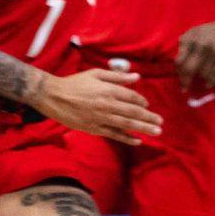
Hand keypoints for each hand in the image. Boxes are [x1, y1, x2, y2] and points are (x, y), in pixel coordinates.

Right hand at [38, 67, 160, 142]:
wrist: (53, 96)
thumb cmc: (75, 83)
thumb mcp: (96, 74)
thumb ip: (117, 76)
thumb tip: (137, 76)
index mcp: (108, 90)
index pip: (132, 97)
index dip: (142, 101)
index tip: (147, 105)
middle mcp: (107, 105)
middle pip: (133, 112)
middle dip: (149, 118)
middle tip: (161, 122)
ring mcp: (101, 118)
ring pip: (127, 124)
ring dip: (144, 128)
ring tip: (157, 132)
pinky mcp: (94, 129)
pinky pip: (114, 135)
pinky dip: (127, 138)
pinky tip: (138, 141)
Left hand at [176, 17, 214, 87]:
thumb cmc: (212, 31)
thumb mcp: (195, 32)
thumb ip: (184, 43)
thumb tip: (177, 61)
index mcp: (191, 38)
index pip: (180, 60)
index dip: (178, 72)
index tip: (180, 79)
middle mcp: (201, 44)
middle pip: (189, 69)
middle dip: (186, 81)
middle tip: (185, 88)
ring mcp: (214, 51)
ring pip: (203, 73)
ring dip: (202, 79)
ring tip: (203, 82)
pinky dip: (212, 80)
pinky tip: (210, 82)